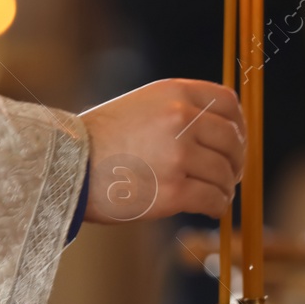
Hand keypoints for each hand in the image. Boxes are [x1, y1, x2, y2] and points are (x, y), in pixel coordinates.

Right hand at [79, 79, 243, 223]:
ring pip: (224, 174)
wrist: (65, 167)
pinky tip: (208, 209)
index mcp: (174, 94)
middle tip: (229, 176)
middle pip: (232, 141)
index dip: (239, 126)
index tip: (235, 143)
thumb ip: (178, 111)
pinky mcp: (173, 192)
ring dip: (224, 187)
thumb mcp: (141, 106)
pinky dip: (216, 207)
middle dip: (235, 162)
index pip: (228, 103)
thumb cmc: (98, 141)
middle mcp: (181, 119)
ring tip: (213, 194)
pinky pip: (213, 200)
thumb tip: (220, 135)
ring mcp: (179, 156)